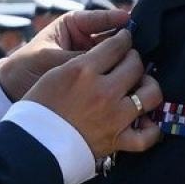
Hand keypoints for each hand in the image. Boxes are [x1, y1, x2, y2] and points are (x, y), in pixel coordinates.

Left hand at [0, 9, 129, 100]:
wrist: (11, 90)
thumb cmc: (26, 67)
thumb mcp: (52, 59)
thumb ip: (79, 58)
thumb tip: (109, 56)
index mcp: (73, 24)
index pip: (100, 17)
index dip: (116, 19)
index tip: (130, 21)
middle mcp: (86, 38)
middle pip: (113, 36)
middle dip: (126, 40)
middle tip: (143, 43)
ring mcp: (91, 56)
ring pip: (115, 54)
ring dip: (126, 58)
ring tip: (141, 61)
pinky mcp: (93, 76)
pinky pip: (109, 72)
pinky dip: (119, 75)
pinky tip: (132, 78)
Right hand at [21, 29, 161, 158]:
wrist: (32, 144)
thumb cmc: (37, 108)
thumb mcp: (54, 75)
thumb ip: (82, 63)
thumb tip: (105, 55)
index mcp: (83, 70)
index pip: (116, 45)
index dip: (124, 39)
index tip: (125, 39)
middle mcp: (103, 90)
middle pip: (135, 64)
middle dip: (134, 59)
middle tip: (129, 61)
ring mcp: (114, 116)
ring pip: (150, 94)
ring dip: (149, 87)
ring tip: (141, 87)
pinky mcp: (116, 139)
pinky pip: (148, 135)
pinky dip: (152, 130)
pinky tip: (146, 122)